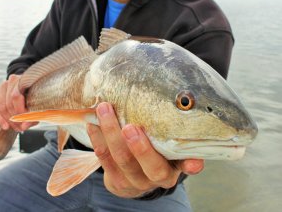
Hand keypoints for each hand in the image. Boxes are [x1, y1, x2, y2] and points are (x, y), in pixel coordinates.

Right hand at [0, 74, 36, 131]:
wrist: (31, 87)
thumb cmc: (37, 96)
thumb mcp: (40, 105)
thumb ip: (33, 115)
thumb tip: (24, 127)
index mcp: (25, 79)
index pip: (16, 97)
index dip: (20, 112)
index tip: (26, 122)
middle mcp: (13, 80)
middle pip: (8, 103)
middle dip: (14, 118)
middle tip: (21, 128)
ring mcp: (4, 84)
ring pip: (2, 106)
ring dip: (8, 120)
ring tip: (17, 128)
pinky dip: (1, 118)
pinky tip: (6, 126)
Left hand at [87, 102, 203, 197]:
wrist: (136, 177)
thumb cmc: (156, 155)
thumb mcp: (170, 153)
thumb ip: (180, 146)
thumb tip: (195, 149)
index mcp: (170, 170)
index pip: (181, 167)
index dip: (186, 165)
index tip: (192, 161)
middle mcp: (152, 178)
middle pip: (146, 165)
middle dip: (138, 147)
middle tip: (130, 126)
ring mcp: (130, 180)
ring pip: (119, 158)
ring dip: (110, 132)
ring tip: (104, 109)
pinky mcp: (113, 178)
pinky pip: (102, 157)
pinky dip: (97, 137)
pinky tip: (93, 121)